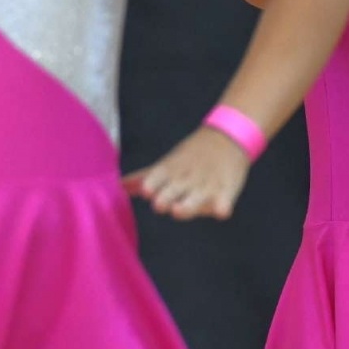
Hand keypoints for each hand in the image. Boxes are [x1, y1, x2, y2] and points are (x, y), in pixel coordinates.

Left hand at [122, 126, 250, 219]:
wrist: (229, 138)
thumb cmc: (192, 156)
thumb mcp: (169, 163)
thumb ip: (144, 177)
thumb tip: (119, 185)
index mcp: (170, 171)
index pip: (157, 178)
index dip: (152, 184)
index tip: (146, 191)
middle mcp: (186, 180)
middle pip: (173, 192)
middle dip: (165, 198)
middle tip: (159, 204)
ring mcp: (206, 186)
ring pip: (196, 199)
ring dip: (187, 206)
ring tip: (179, 210)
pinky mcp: (226, 191)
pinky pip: (224, 200)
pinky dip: (222, 206)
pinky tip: (220, 211)